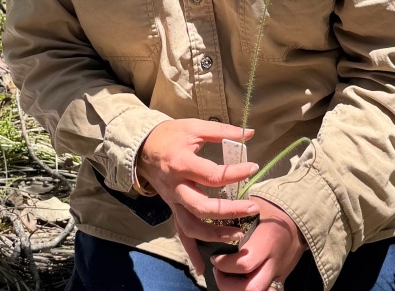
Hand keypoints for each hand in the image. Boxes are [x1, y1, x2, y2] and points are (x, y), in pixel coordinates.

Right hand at [136, 119, 259, 271]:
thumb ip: (221, 131)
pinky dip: (191, 252)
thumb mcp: (194, 127)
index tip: (253, 168)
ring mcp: (173, 201)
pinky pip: (181, 233)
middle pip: (203, 207)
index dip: (235, 173)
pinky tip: (204, 267)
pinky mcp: (173, 209)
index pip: (212, 175)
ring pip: (192, 226)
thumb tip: (250, 133)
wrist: (141, 148)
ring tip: (238, 234)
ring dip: (215, 234)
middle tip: (253, 208)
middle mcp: (177, 187)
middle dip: (230, 211)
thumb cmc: (169, 136)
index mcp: (182, 164)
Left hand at [210, 197, 306, 290]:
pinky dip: (252, 290)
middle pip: (252, 288)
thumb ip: (237, 219)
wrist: (298, 218)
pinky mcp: (281, 278)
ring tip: (227, 278)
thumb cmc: (272, 210)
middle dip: (227, 285)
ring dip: (238, 290)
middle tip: (217, 270)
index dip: (224, 265)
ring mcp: (280, 273)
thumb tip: (214, 220)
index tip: (215, 257)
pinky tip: (242, 282)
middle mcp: (275, 261)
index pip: (244, 264)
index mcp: (267, 241)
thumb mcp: (255, 210)